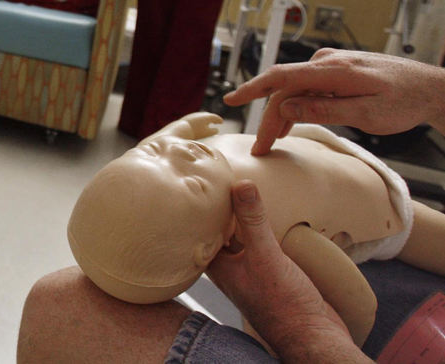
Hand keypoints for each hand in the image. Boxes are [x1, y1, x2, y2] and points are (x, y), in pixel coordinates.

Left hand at [206, 182, 366, 361]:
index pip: (200, 231)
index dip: (199, 210)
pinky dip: (266, 231)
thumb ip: (252, 221)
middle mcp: (232, 269)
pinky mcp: (274, 274)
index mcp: (219, 267)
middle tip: (223, 178)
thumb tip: (241, 184)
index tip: (200, 183)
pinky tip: (275, 216)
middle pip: (222, 232)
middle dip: (223, 210)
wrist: (315, 336)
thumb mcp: (265, 255)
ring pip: (244, 238)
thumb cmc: (283, 305)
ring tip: (245, 189)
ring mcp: (252, 271)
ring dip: (246, 219)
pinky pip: (264, 246)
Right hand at [223, 49, 444, 154]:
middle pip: (285, 90)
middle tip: (261, 147)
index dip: (252, 89)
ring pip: (295, 89)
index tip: (230, 100)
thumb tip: (288, 109)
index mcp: (334, 70)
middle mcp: (328, 61)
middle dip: (269, 119)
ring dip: (283, 113)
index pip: (282, 77)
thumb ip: (327, 110)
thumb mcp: (368, 114)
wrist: (432, 87)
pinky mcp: (337, 69)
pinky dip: (297, 104)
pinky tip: (293, 121)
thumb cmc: (406, 101)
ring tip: (274, 140)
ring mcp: (332, 63)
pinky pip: (307, 86)